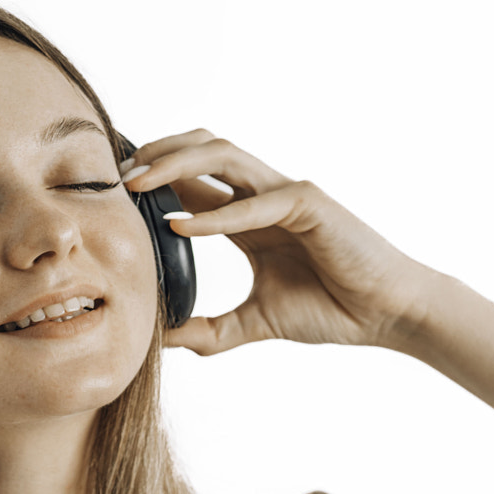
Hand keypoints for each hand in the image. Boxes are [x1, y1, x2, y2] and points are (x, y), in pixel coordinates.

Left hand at [122, 130, 445, 355]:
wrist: (386, 315)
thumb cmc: (332, 309)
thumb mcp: (255, 322)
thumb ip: (211, 330)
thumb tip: (163, 342)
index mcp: (249, 216)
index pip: (192, 181)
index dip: (151, 178)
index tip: (106, 191)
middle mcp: (264, 195)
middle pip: (201, 150)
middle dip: (154, 154)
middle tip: (112, 177)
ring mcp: (287, 194)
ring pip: (224, 155)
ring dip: (175, 163)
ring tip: (137, 184)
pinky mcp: (311, 205)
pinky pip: (257, 201)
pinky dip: (217, 214)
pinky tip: (181, 226)